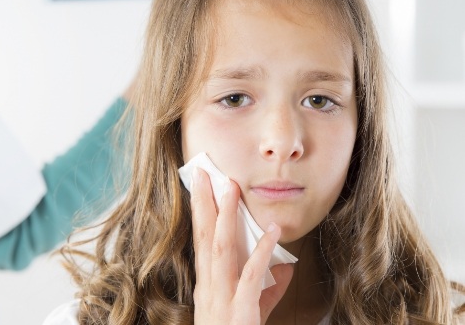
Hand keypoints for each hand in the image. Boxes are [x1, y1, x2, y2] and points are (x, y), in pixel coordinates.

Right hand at [190, 167, 293, 323]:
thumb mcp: (252, 312)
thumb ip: (266, 289)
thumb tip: (284, 268)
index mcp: (208, 284)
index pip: (201, 240)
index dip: (200, 211)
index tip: (200, 186)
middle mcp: (209, 287)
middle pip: (203, 237)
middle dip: (203, 203)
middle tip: (204, 173)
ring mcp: (221, 298)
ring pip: (220, 249)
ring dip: (225, 216)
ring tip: (231, 189)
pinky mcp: (239, 311)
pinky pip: (250, 276)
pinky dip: (261, 252)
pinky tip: (272, 232)